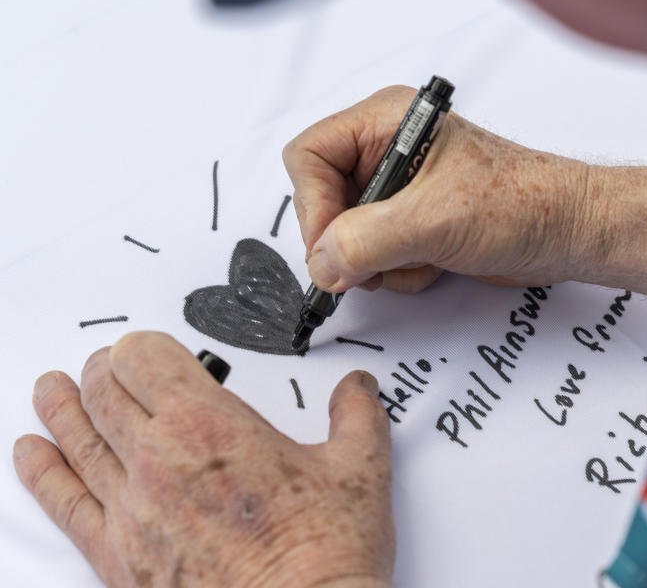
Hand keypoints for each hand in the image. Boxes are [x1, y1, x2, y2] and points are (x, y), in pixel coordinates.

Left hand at [13, 332, 393, 587]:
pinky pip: (64, 502)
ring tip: (50, 390)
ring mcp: (132, 509)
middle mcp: (160, 459)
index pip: (145, 358)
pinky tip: (32, 454)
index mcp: (211, 425)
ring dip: (61, 407)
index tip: (149, 350)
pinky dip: (42, 472)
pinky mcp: (118, 557)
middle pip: (104, 392)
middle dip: (102, 371)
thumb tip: (357, 390)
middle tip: (104, 366)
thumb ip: (357, 414)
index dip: (142, 346)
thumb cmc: (324, 554)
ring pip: (77, 439)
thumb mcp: (358, 468)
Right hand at [282, 85, 591, 293]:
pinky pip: (373, 254)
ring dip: (375, 262)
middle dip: (347, 242)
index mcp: (386, 122)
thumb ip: (367, 241)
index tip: (332, 248)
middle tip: (372, 266)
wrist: (569, 232)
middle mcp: (386, 150)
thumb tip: (321, 263)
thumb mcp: (434, 221)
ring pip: (345, 235)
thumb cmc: (522, 204)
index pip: (309, 156)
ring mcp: (399, 189)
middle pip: (323, 199)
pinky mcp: (412, 221)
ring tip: (418, 259)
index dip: (313, 205)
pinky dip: (396, 270)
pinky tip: (433, 264)